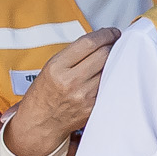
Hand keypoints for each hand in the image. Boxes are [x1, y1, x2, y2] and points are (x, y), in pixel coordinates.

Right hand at [4, 28, 120, 155]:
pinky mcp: (94, 107)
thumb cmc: (44, 93)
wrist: (40, 123)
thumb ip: (74, 54)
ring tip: (115, 58)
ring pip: (111, 69)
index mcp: (57, 67)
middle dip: (113, 45)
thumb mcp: (51, 67)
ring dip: (116, 61)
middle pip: (104, 54)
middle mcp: (71, 81)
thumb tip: (101, 40)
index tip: (112, 32)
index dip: (105, 34)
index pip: (89, 43)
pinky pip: (111, 86)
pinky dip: (114, 77)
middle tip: (116, 43)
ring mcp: (85, 96)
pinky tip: (113, 74)